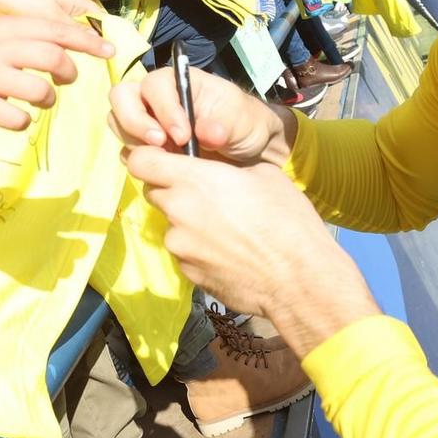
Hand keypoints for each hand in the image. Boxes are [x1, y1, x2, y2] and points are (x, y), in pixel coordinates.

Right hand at [0, 17, 114, 130]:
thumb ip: (24, 35)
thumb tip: (66, 46)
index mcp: (5, 28)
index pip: (55, 29)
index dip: (87, 40)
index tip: (110, 50)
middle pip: (53, 57)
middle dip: (69, 70)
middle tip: (66, 78)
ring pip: (40, 91)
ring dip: (48, 98)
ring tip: (40, 98)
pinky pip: (16, 118)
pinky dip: (23, 120)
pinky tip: (15, 115)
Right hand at [109, 64, 293, 165]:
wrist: (249, 151)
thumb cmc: (245, 124)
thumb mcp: (243, 122)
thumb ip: (224, 125)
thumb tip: (207, 133)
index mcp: (179, 81)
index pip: (154, 85)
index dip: (163, 109)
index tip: (183, 136)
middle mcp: (156, 97)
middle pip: (122, 98)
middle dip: (134, 122)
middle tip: (160, 144)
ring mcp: (147, 121)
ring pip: (119, 123)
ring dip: (136, 142)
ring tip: (166, 158)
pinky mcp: (146, 146)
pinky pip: (127, 149)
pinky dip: (140, 159)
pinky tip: (164, 167)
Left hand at [125, 146, 378, 355]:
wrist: (297, 279)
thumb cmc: (287, 220)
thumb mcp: (264, 175)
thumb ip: (227, 171)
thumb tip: (219, 176)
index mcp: (193, 180)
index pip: (140, 161)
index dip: (147, 158)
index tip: (161, 160)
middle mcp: (177, 211)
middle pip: (155, 192)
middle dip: (173, 190)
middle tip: (206, 195)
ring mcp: (179, 246)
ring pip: (172, 226)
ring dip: (189, 223)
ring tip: (227, 232)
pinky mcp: (188, 273)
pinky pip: (186, 253)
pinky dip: (200, 250)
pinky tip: (229, 254)